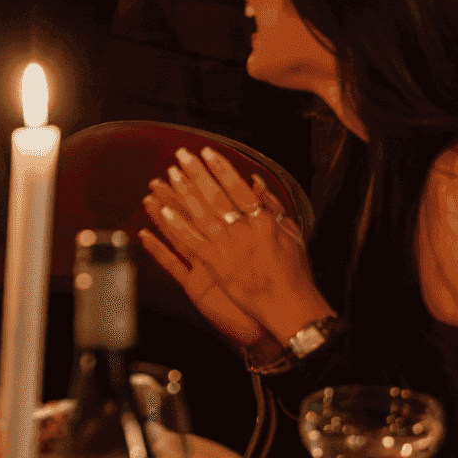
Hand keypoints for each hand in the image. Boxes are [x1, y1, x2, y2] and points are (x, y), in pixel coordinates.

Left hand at [142, 146, 332, 344]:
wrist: (289, 306)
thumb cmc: (294, 270)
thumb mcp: (292, 232)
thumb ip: (273, 205)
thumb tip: (255, 180)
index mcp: (263, 220)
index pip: (237, 187)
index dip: (220, 168)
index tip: (206, 152)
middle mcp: (244, 231)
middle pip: (215, 197)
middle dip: (196, 174)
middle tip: (180, 155)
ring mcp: (228, 249)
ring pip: (200, 216)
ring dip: (183, 194)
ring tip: (167, 176)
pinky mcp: (215, 268)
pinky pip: (192, 244)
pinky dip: (177, 227)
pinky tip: (163, 212)